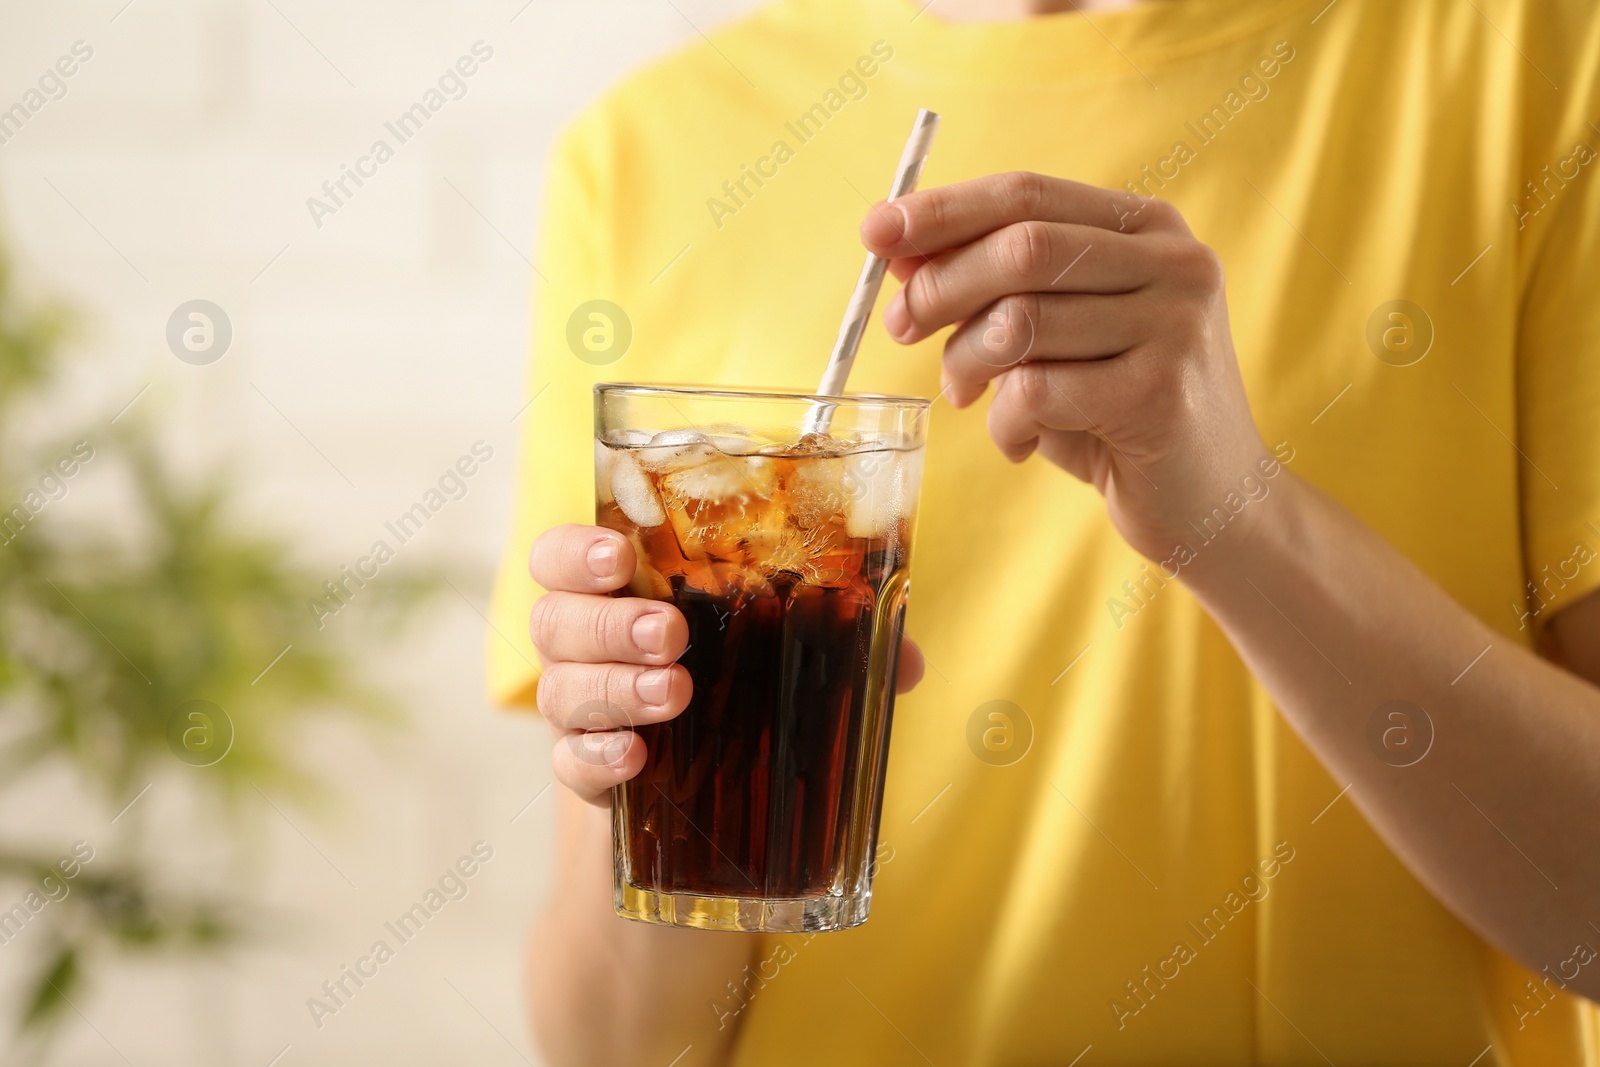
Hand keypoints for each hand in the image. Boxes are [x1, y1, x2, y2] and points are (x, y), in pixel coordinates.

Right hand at [529, 524, 925, 805]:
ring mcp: (580, 713)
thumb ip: (839, 643)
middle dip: (609, 622)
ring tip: (676, 692)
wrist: (698, 800)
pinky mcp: (588, 777)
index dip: (577, 551)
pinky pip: (571, 765)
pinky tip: (636, 758)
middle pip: (555, 620)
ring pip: (559, 691)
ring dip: (615, 688)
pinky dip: (600, 759)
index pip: (563, 556)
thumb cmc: (735, 688)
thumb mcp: (780, 654)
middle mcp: (584, 648)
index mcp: (620, 593)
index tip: (620, 556)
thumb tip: (910, 662)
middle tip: (671, 631)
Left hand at [860, 171, 1271, 566]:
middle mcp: (1174, 264)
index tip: (875, 232)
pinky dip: (1004, 423)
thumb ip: (989, 287)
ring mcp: (1176, 325)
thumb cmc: (1117, 415)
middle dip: (940, 286)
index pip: (1029, 194)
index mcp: (1148, 229)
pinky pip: (1035, 392)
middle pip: (1021, 247)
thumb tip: (897, 248)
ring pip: (1020, 321)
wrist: (1212, 504)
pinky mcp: (1162, 393)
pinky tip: (1020, 442)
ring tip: (967, 395)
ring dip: (966, 363)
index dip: (944, 210)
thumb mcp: (1050, 338)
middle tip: (901, 327)